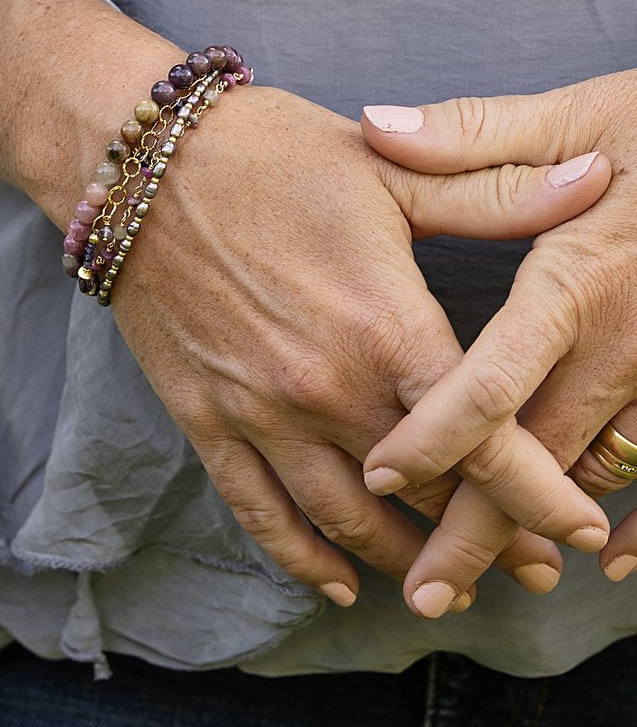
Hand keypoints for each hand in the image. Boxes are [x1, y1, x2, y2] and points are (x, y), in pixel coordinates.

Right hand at [108, 81, 611, 608]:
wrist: (143, 159)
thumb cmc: (272, 152)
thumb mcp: (390, 169)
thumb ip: (496, 193)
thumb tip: (596, 178)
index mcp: (386, 327)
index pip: (486, 441)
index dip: (542, 498)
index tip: (581, 530)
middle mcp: (327, 388)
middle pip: (425, 495)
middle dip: (486, 539)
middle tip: (531, 566)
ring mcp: (261, 411)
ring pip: (347, 521)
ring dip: (403, 560)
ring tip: (445, 582)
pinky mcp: (205, 417)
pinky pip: (257, 512)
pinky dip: (301, 559)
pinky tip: (335, 583)